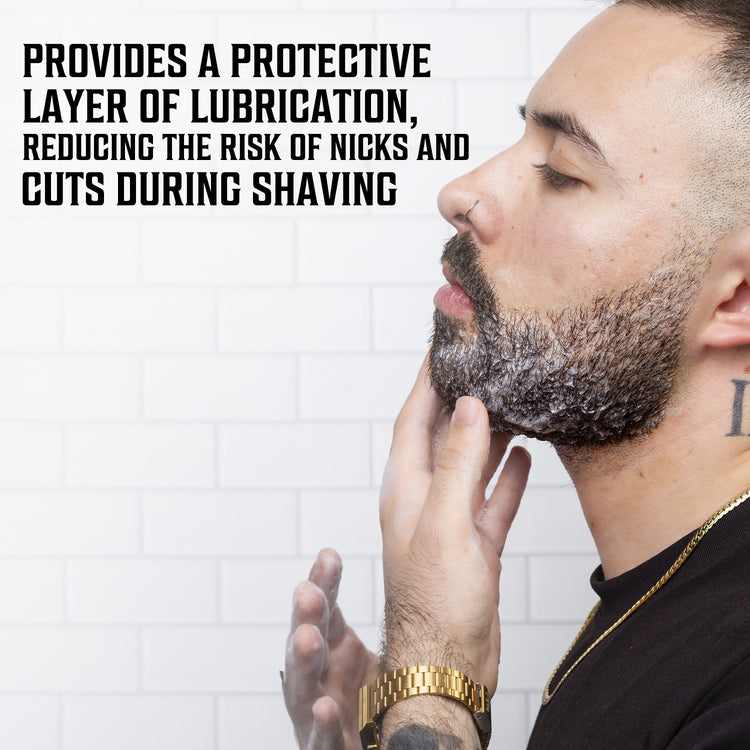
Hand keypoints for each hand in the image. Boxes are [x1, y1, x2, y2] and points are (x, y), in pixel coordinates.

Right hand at [284, 548, 379, 749]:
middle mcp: (322, 676)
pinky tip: (324, 708)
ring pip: (303, 687)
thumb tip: (427, 566)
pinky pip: (322, 739)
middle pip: (308, 641)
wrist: (388, 746)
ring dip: (303, 662)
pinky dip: (322, 725)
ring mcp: (319, 713)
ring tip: (307, 638)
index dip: (324, 583)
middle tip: (309, 593)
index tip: (329, 555)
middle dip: (306, 616)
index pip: (325, 610)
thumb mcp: (386, 654)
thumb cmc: (383, 701)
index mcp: (336, 649)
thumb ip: (399, 619)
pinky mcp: (329, 748)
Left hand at [379, 358, 529, 692]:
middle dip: (459, 401)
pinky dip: (505, 477)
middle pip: (441, 437)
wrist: (447, 666)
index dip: (426, 382)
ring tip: (508, 401)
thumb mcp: (445, 524)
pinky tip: (522, 457)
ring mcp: (450, 522)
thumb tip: (469, 407)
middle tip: (482, 367)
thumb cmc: (435, 604)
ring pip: (469, 466)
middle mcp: (424, 500)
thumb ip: (456, 465)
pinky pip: (490, 500)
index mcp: (405, 489)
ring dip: (487, 435)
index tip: (441, 348)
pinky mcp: (474, 546)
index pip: (412, 420)